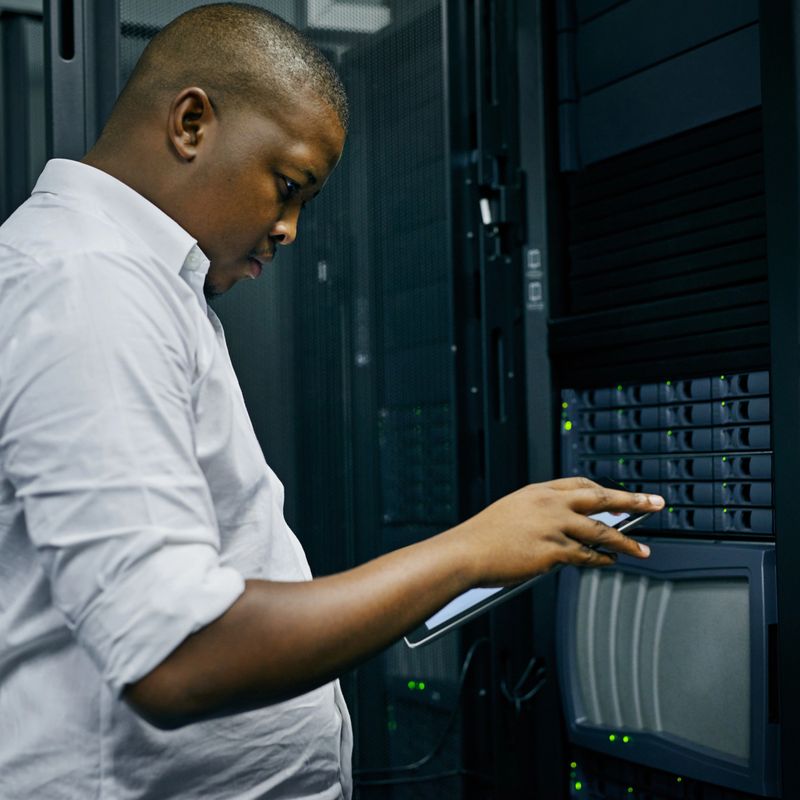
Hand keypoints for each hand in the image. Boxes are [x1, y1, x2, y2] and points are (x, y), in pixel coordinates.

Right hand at [449, 476, 663, 586]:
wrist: (466, 552)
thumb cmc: (482, 537)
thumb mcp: (511, 512)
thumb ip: (538, 514)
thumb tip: (560, 526)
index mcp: (538, 491)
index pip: (581, 485)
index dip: (605, 492)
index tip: (621, 498)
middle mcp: (549, 504)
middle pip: (601, 499)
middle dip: (633, 501)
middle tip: (655, 503)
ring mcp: (553, 527)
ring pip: (601, 532)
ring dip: (625, 542)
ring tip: (641, 550)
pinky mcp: (553, 551)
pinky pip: (586, 557)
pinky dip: (602, 560)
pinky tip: (610, 563)